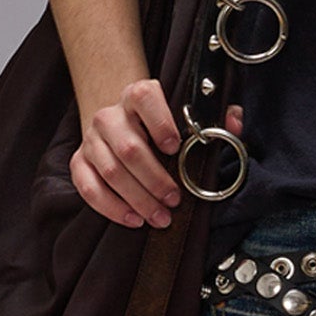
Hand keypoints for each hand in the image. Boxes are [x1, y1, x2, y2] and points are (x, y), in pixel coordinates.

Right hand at [71, 83, 243, 226]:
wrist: (121, 122)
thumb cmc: (159, 127)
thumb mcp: (185, 117)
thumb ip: (213, 119)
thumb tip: (235, 122)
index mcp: (138, 96)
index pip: (144, 98)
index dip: (160, 123)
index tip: (174, 147)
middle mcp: (111, 115)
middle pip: (130, 148)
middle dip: (155, 180)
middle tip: (174, 200)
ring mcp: (92, 139)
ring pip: (111, 171)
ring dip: (138, 199)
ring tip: (160, 217)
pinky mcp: (80, 162)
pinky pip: (89, 187)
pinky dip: (111, 207)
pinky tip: (133, 219)